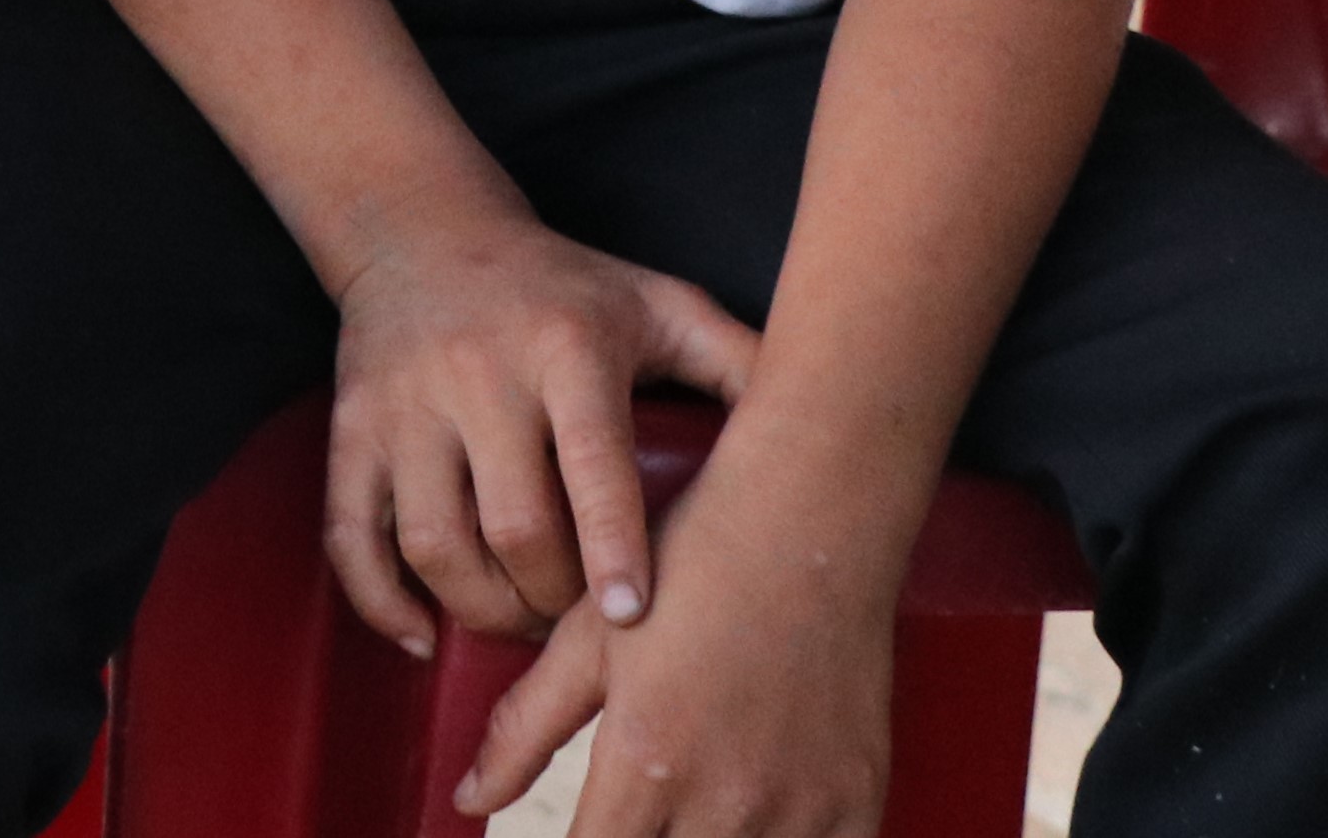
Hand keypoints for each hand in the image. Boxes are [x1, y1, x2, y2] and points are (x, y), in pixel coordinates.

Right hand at [325, 211, 761, 648]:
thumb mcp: (656, 303)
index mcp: (565, 349)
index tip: (629, 619)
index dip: (612, 550)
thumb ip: (737, 360)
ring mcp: (404, 406)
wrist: (421, 230)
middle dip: (553, 599)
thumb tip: (829, 423)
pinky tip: (423, 635)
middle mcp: (477, 375)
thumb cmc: (562, 287)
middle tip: (580, 624)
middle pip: (514, 525)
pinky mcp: (352, 431)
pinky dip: (381, 601)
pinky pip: (351, 535)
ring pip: (434, 543)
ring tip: (520, 623)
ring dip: (481, 610)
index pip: (591, 464)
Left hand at [456, 463, 897, 834]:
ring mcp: (800, 806)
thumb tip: (469, 797)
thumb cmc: (691, 567)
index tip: (582, 832)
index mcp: (646, 763)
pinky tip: (758, 818)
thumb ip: (522, 729)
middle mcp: (726, 800)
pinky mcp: (858, 799)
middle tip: (634, 812)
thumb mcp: (586, 640)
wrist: (810, 520)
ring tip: (690, 809)